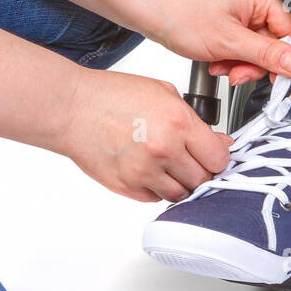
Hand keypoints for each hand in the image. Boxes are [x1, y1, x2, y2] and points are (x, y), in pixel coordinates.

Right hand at [61, 68, 232, 202]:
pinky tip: (148, 168)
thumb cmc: (112, 96)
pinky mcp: (129, 188)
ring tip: (167, 164)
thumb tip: (218, 142)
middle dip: (201, 171)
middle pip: (203, 180)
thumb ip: (194, 119)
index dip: (218, 156)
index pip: (219, 158)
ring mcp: (145, 172)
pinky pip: (157, 198)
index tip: (214, 154)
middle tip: (191, 159)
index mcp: (177, 122)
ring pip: (182, 194)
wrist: (72, 109)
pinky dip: (158, 188)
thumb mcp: (163, 92)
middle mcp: (164, 150)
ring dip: (180, 183)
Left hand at [146, 0, 290, 85]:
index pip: (290, 31)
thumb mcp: (229, 42)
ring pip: (255, 47)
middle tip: (237, 74)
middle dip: (255, 63)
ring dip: (240, 63)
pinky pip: (240, 44)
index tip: (278, 78)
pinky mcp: (227, 19)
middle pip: (272, 41)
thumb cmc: (180, 15)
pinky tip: (215, 61)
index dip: (286, 58)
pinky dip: (230, 57)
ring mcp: (239, 9)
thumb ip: (266, 54)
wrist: (149, 9)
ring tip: (221, 66)